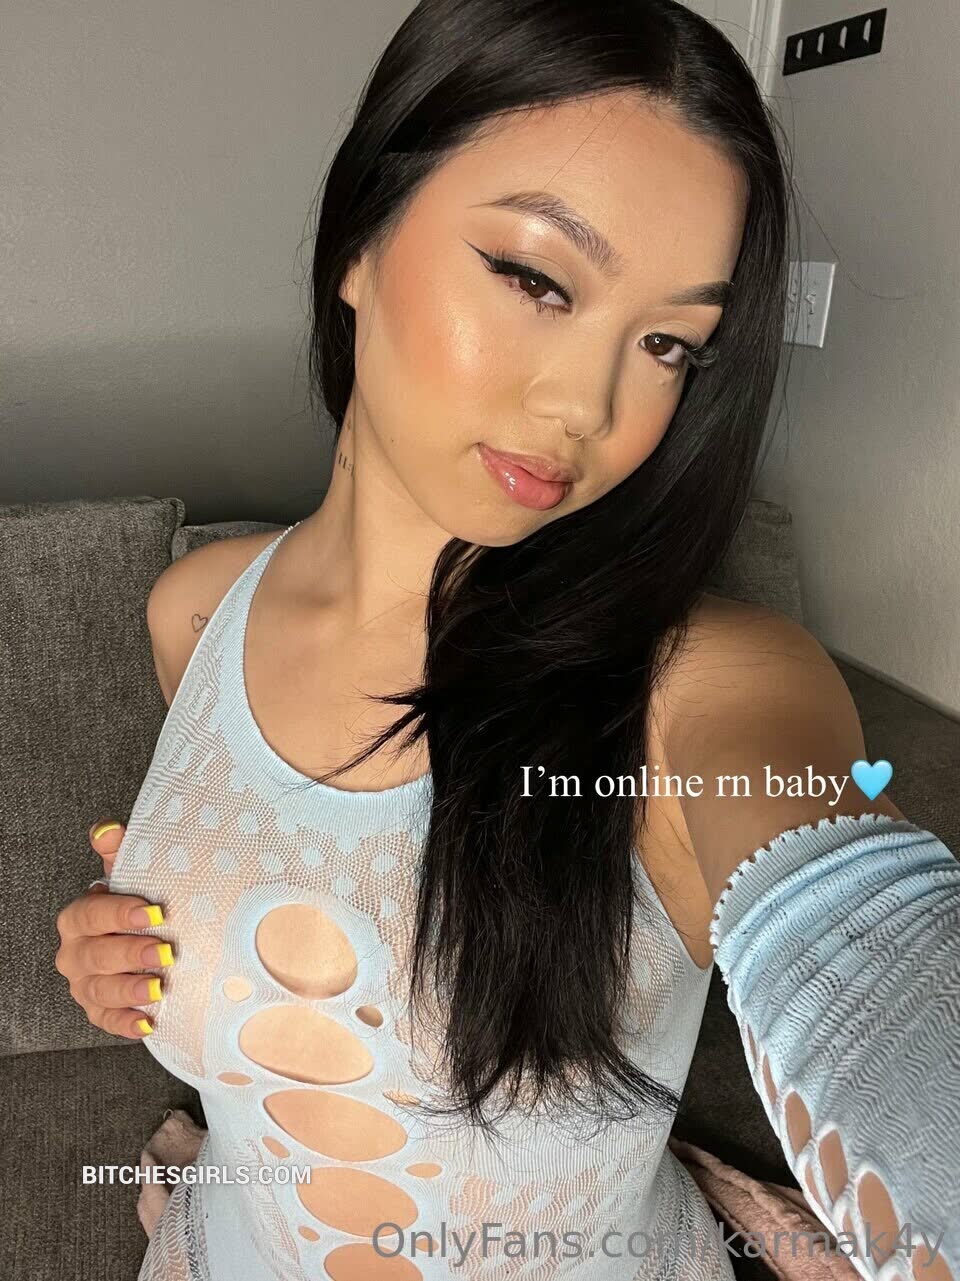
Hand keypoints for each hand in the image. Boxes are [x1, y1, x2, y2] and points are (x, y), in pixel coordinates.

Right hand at [54, 820, 172, 1038]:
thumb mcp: (130, 874)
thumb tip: (108, 829)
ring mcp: (85, 985)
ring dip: (128, 991)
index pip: (88, 914)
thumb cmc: (138, 902)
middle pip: (94, 956)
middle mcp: (75, 953)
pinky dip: (127, 1024)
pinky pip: (108, 1022)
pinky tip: (149, 1022)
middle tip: (164, 951)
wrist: (146, 939)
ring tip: (158, 989)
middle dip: (129, 953)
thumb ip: (119, 851)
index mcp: (78, 918)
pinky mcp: (100, 1011)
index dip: (118, 912)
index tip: (154, 912)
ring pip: (98, 992)